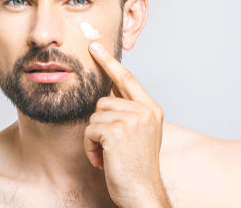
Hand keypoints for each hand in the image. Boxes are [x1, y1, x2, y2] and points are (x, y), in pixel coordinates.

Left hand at [84, 42, 170, 207]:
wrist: (142, 193)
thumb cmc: (136, 166)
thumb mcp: (139, 134)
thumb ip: (128, 111)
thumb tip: (109, 90)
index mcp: (151, 109)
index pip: (127, 79)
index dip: (109, 62)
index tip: (94, 46)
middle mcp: (144, 111)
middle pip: (103, 100)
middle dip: (100, 124)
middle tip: (111, 147)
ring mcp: (132, 119)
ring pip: (94, 115)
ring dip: (94, 137)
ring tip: (108, 154)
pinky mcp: (116, 130)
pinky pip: (89, 129)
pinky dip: (90, 146)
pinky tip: (103, 159)